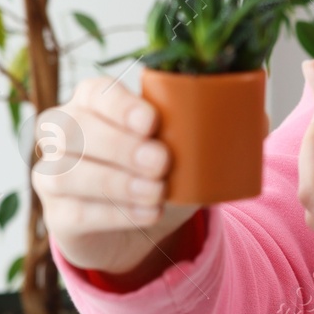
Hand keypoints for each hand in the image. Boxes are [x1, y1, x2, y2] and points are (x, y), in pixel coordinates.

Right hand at [31, 75, 202, 275]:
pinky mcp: (57, 215)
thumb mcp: (191, 146)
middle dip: (118, 146)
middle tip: (161, 161)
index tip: (152, 121)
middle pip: (73, 131)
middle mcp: (65, 134)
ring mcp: (52, 174)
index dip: (118, 105)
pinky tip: (146, 214)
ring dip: (114, 183)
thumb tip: (261, 118)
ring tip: (157, 193)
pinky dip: (111, 214)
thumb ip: (221, 128)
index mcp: (95, 103)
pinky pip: (72, 213)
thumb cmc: (165, 168)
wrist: (145, 220)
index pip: (94, 92)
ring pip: (64, 173)